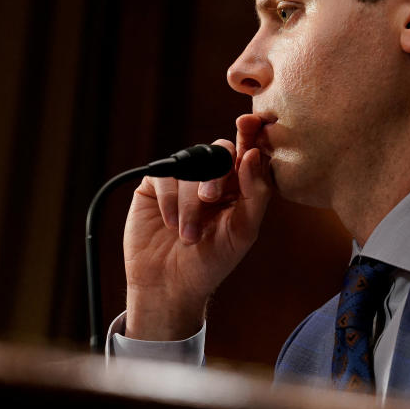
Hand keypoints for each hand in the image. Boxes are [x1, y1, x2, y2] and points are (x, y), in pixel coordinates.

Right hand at [122, 114, 271, 339]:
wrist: (170, 285)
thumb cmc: (212, 261)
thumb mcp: (243, 231)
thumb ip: (255, 193)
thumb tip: (254, 154)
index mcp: (238, 185)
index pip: (248, 151)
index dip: (251, 133)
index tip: (249, 123)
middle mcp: (211, 177)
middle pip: (219, 151)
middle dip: (216, 174)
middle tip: (211, 199)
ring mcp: (182, 180)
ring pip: (191, 165)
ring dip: (191, 201)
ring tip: (189, 234)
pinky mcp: (155, 186)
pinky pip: (165, 174)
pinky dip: (170, 199)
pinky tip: (170, 223)